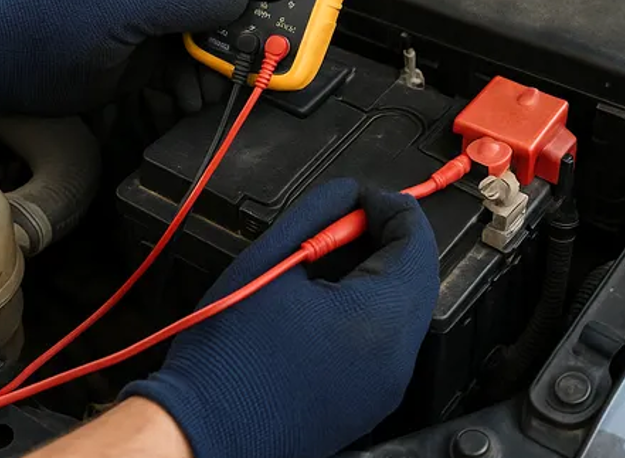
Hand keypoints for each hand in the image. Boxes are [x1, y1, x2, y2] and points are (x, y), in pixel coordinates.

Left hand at [0, 0, 247, 117]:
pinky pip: (185, 62)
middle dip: (239, 17)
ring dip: (217, 58)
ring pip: (206, 31)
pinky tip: (191, 96)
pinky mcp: (148, 51)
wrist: (13, 67)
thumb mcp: (130, 9)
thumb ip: (188, 3)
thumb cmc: (57, 21)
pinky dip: (193, 79)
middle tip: (260, 40)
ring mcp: (154, 16)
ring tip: (222, 82)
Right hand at [122, 179, 439, 457]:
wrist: (206, 431)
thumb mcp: (271, 261)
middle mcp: (395, 358)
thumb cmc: (228, 354)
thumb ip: (317, 213)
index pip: (416, 243)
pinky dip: (370, 305)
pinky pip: (387, 338)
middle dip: (389, 237)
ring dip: (379, 271)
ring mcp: (385, 386)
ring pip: (405, 307)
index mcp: (377, 319)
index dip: (391, 206)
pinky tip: (327, 295)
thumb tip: (347, 194)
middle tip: (345, 220)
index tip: (360, 197)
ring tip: (329, 255)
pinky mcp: (369, 402)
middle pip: (419, 276)